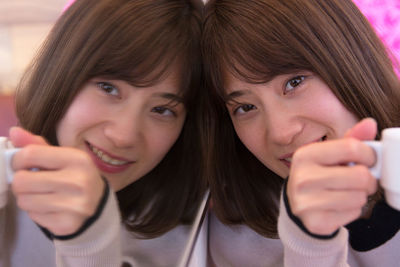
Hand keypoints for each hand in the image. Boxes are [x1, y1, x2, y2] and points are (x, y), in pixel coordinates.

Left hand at [9, 127, 104, 235]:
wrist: (98, 203)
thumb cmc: (76, 174)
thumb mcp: (62, 156)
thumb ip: (37, 145)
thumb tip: (14, 132)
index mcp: (78, 159)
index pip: (30, 154)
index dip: (17, 159)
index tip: (22, 164)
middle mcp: (78, 181)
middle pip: (22, 181)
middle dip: (21, 181)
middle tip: (31, 181)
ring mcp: (74, 205)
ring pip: (24, 200)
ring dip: (27, 197)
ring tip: (41, 194)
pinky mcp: (67, 224)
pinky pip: (33, 216)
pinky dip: (35, 211)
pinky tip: (49, 206)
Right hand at [287, 118, 378, 234]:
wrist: (298, 204)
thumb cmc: (319, 174)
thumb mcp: (330, 154)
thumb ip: (351, 139)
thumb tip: (370, 123)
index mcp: (305, 155)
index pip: (351, 148)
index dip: (369, 154)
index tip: (368, 160)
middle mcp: (302, 178)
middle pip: (359, 175)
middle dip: (368, 178)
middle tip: (361, 180)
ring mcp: (306, 202)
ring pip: (358, 196)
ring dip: (360, 195)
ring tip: (347, 192)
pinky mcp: (315, 222)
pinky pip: (353, 213)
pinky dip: (352, 210)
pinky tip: (340, 205)